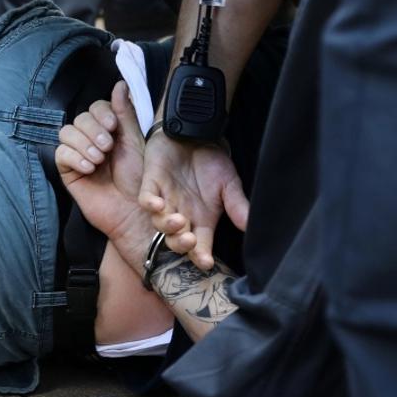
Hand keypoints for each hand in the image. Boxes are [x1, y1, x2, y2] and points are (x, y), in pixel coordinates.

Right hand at [55, 81, 155, 254]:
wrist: (134, 212)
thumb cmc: (139, 181)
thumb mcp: (135, 143)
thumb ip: (124, 114)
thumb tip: (120, 84)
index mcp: (110, 131)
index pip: (96, 108)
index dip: (101, 113)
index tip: (112, 127)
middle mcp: (92, 140)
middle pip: (80, 118)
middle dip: (93, 130)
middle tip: (107, 147)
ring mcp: (78, 155)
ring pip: (67, 132)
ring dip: (83, 143)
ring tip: (98, 160)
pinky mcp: (68, 171)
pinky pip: (60, 153)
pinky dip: (74, 157)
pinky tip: (88, 168)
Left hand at [138, 128, 248, 271]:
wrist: (197, 134)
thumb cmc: (213, 161)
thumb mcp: (230, 184)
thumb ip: (237, 206)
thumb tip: (250, 226)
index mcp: (201, 220)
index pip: (200, 245)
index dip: (201, 255)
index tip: (206, 263)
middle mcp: (181, 215)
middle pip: (176, 240)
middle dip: (182, 243)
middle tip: (190, 241)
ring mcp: (165, 201)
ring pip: (159, 223)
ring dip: (167, 225)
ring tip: (178, 221)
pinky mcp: (151, 184)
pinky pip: (146, 199)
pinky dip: (150, 204)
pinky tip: (159, 205)